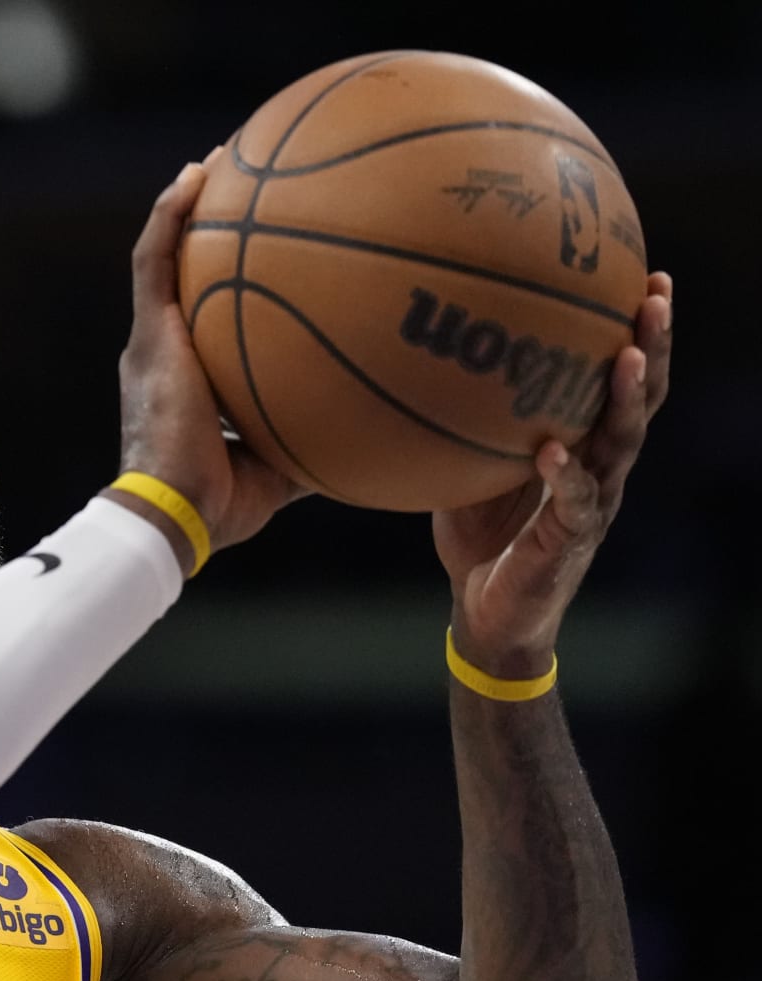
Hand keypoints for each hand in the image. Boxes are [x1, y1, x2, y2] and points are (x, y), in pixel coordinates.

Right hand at [116, 150, 306, 562]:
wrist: (176, 512)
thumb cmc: (225, 504)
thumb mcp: (285, 466)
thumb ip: (317, 437)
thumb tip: (376, 433)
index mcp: (190, 377)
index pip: (206, 315)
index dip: (228, 277)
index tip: (266, 246)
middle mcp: (165, 349)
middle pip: (184, 273)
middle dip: (210, 226)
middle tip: (246, 183)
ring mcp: (152, 340)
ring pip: (162, 253)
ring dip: (188, 203)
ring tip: (219, 158)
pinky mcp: (146, 336)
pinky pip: (154, 260)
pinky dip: (171, 214)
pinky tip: (196, 174)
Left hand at [436, 272, 673, 675]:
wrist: (486, 613)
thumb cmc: (479, 534)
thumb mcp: (467, 466)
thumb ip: (463, 421)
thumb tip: (417, 360)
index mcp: (584, 442)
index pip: (623, 376)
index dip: (640, 330)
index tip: (647, 275)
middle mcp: (599, 466)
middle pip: (642, 396)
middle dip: (653, 344)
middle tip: (656, 295)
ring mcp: (592, 503)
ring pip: (622, 443)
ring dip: (627, 399)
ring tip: (628, 356)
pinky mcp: (569, 541)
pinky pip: (575, 503)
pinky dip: (565, 475)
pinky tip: (554, 451)